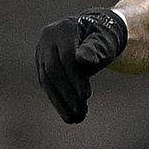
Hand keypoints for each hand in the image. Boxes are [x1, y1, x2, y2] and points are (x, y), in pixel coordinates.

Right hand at [36, 8, 128, 122]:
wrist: (96, 35)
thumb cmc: (104, 38)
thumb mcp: (105, 41)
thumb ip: (96, 49)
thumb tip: (82, 60)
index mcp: (62, 29)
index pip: (66, 57)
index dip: (75, 78)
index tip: (86, 96)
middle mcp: (47, 40)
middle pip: (53, 71)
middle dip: (67, 94)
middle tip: (80, 114)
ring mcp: (42, 53)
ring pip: (47, 81)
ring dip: (61, 102)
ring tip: (76, 119)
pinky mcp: (42, 66)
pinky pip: (48, 86)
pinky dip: (59, 101)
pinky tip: (70, 114)